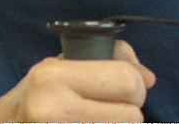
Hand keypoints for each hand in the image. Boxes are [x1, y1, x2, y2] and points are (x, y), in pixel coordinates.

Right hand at [0, 41, 154, 122]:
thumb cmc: (31, 102)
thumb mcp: (58, 68)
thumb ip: (107, 61)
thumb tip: (148, 78)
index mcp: (52, 79)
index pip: (128, 81)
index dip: (133, 86)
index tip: (121, 91)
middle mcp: (52, 112)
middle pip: (132, 117)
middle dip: (127, 115)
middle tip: (105, 113)